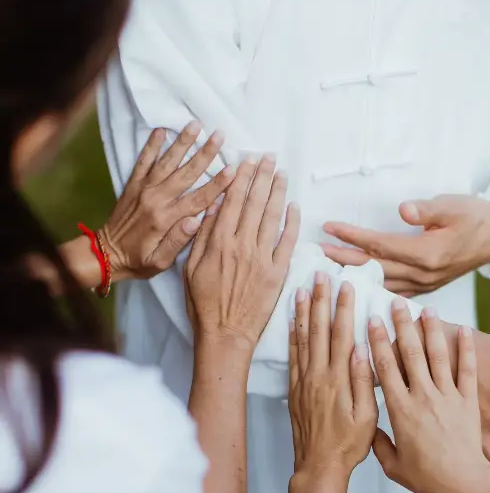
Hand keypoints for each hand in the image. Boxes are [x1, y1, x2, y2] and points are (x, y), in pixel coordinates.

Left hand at [102, 121, 234, 280]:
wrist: (105, 254)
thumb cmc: (138, 261)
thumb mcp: (160, 262)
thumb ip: (178, 242)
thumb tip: (196, 222)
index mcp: (166, 219)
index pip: (198, 199)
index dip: (218, 184)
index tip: (233, 169)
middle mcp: (156, 199)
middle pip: (186, 173)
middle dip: (205, 153)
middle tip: (220, 135)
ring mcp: (143, 189)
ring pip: (167, 161)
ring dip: (182, 142)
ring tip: (195, 124)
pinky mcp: (133, 185)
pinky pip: (143, 161)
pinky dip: (151, 145)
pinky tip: (161, 130)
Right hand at [185, 155, 299, 347]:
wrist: (224, 334)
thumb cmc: (203, 304)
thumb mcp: (191, 268)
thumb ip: (203, 236)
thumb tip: (212, 207)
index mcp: (219, 242)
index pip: (232, 201)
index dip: (241, 178)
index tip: (247, 161)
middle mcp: (241, 246)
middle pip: (254, 203)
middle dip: (262, 176)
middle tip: (269, 158)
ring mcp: (262, 258)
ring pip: (272, 217)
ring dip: (278, 192)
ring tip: (282, 173)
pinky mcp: (277, 273)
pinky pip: (287, 242)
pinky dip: (291, 222)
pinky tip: (294, 207)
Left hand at [289, 274, 377, 478]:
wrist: (318, 466)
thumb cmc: (347, 445)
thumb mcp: (367, 417)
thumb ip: (363, 382)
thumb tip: (361, 350)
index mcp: (338, 379)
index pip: (342, 335)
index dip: (344, 308)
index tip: (346, 286)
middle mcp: (318, 375)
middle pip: (319, 329)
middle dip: (321, 300)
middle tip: (321, 275)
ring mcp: (304, 381)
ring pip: (302, 338)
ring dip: (303, 311)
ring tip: (302, 287)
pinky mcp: (295, 389)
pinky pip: (291, 356)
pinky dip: (290, 335)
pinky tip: (290, 321)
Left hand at [322, 195, 489, 295]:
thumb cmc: (475, 217)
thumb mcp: (453, 206)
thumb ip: (426, 210)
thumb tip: (403, 210)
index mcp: (427, 254)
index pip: (379, 244)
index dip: (352, 236)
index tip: (328, 227)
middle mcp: (422, 274)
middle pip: (373, 267)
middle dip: (341, 260)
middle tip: (314, 254)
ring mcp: (423, 285)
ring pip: (379, 283)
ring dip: (351, 276)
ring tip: (326, 270)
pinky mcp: (424, 287)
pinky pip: (391, 292)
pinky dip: (370, 289)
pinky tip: (353, 289)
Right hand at [369, 301, 489, 492]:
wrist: (464, 483)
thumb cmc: (427, 477)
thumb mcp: (393, 465)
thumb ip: (379, 443)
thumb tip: (370, 429)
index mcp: (400, 410)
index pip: (385, 368)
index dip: (378, 342)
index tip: (372, 321)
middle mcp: (423, 397)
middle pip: (410, 353)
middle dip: (402, 325)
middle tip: (396, 303)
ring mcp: (448, 397)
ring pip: (438, 355)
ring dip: (432, 330)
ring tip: (427, 309)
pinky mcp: (468, 402)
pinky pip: (467, 370)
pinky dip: (467, 349)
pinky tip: (465, 330)